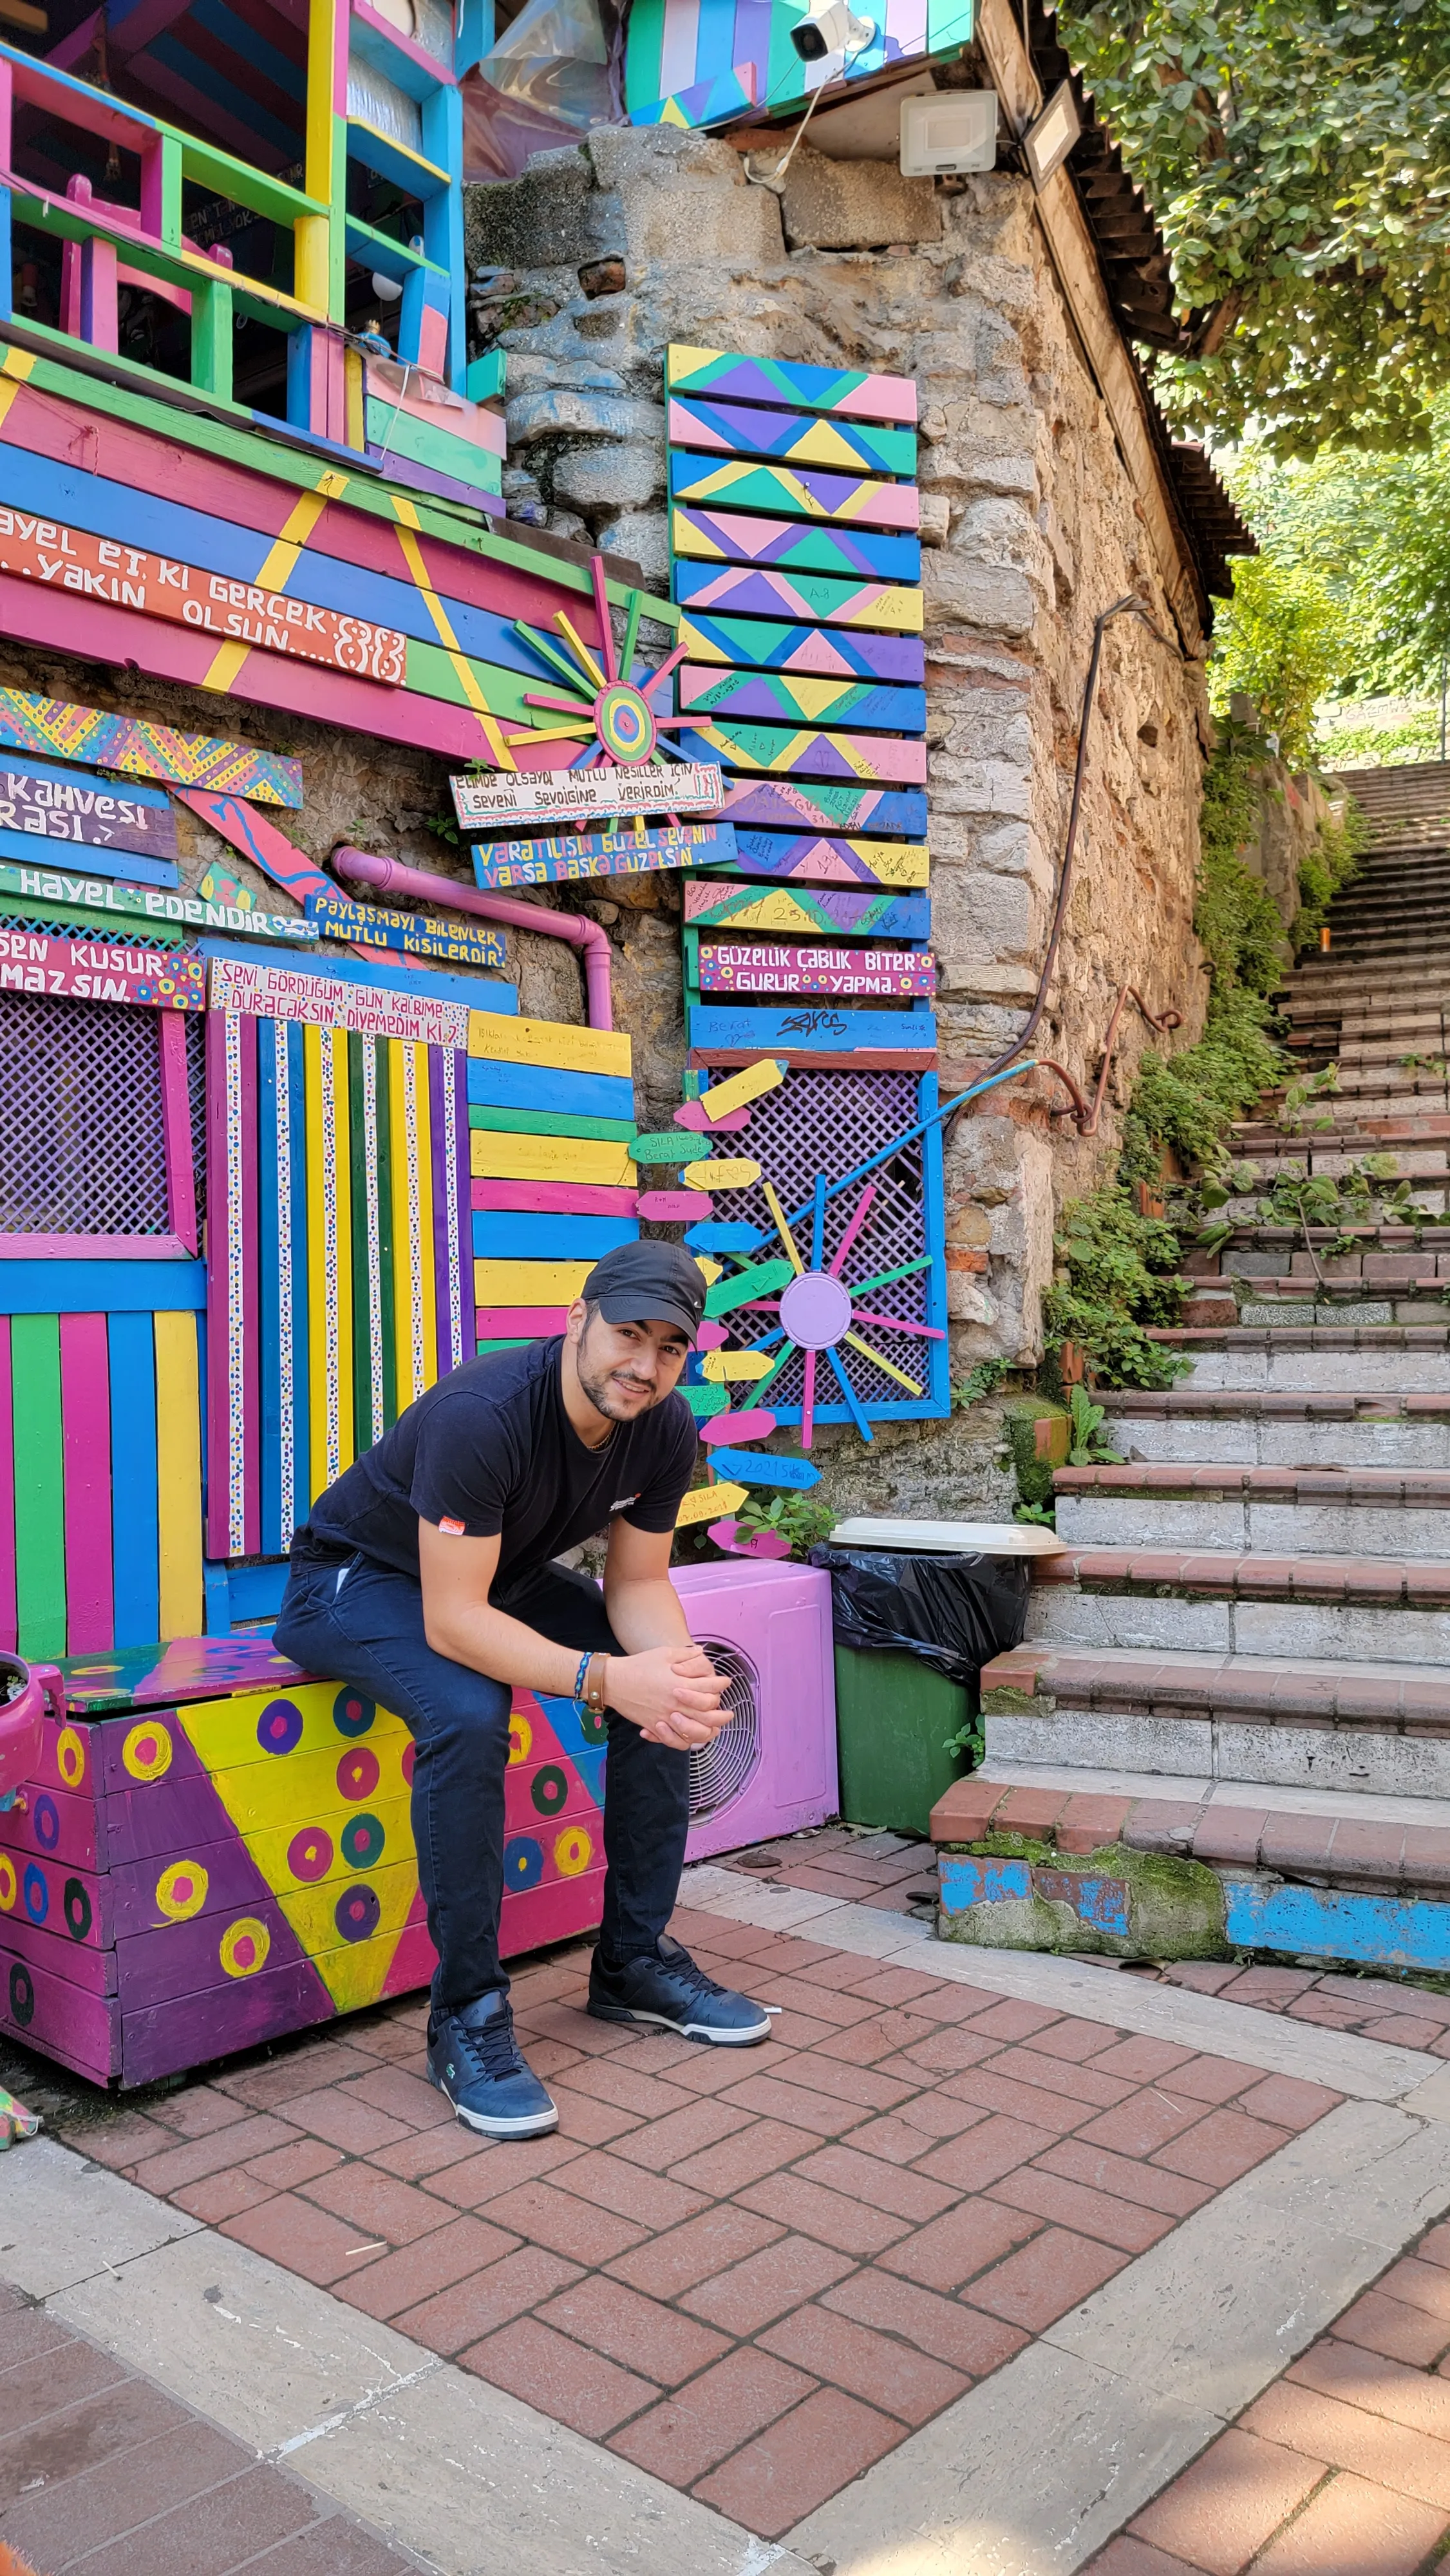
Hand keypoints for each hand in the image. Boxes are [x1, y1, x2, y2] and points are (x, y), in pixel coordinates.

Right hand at [607, 1645, 727, 1749]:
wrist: (614, 1681)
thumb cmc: (639, 1665)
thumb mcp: (664, 1654)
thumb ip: (685, 1655)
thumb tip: (700, 1652)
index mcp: (681, 1683)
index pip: (710, 1688)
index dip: (721, 1684)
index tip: (725, 1682)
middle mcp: (677, 1703)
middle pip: (709, 1714)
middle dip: (722, 1715)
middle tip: (729, 1713)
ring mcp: (667, 1717)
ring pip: (696, 1732)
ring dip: (709, 1731)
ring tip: (715, 1729)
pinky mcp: (656, 1726)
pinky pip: (676, 1741)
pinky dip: (687, 1741)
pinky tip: (692, 1737)